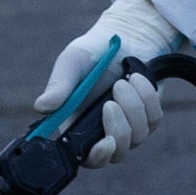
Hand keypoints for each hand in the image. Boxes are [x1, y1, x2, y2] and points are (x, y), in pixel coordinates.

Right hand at [36, 0, 187, 169]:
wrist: (125, 36)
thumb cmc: (92, 52)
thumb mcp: (72, 62)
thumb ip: (59, 85)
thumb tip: (42, 107)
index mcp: (77, 126)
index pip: (86, 158)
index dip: (96, 157)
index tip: (105, 143)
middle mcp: (102, 132)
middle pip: (116, 154)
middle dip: (118, 128)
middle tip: (111, 101)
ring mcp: (128, 127)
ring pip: (137, 136)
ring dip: (132, 107)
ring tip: (123, 81)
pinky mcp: (149, 118)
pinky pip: (153, 119)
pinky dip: (146, 97)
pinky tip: (136, 78)